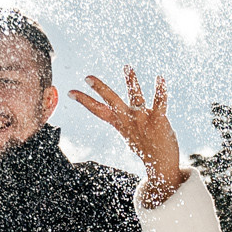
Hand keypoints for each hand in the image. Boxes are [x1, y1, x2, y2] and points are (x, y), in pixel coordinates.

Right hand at [69, 69, 185, 203]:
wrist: (161, 164)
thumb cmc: (146, 148)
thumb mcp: (129, 135)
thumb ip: (122, 121)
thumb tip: (113, 115)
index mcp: (120, 123)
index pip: (98, 110)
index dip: (84, 101)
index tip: (70, 91)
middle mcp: (129, 120)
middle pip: (112, 101)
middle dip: (100, 89)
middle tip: (88, 78)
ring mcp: (143, 119)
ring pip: (135, 97)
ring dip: (131, 81)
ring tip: (127, 67)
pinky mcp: (158, 120)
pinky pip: (159, 102)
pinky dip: (160, 90)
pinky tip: (160, 78)